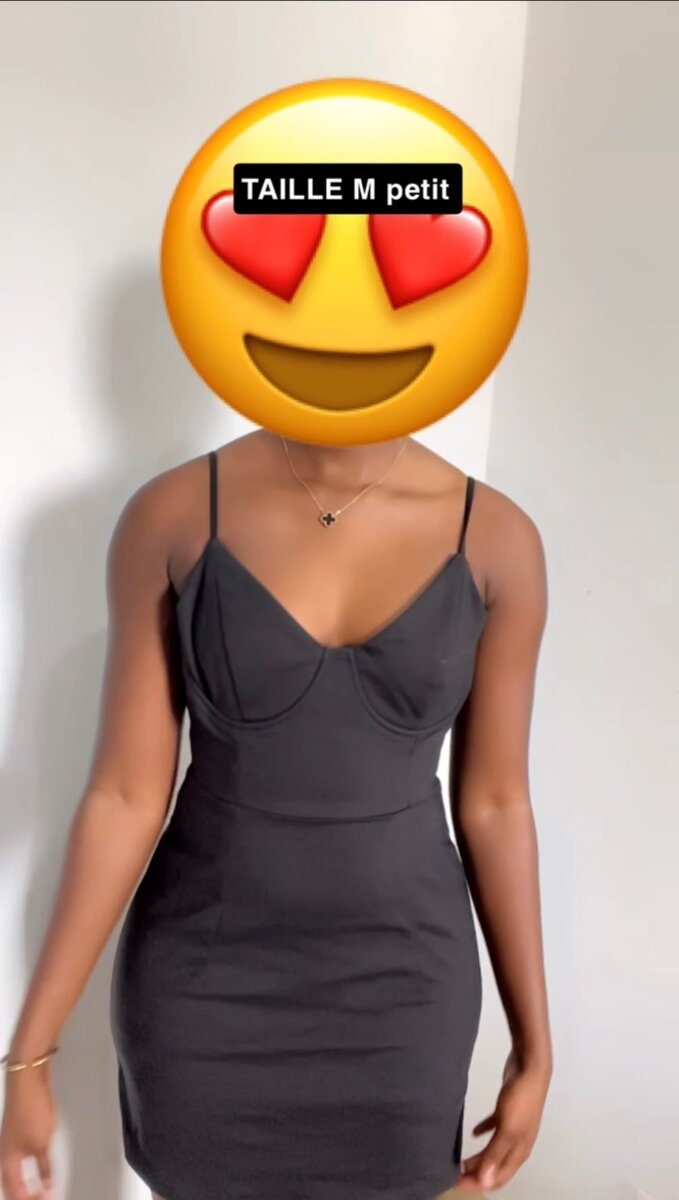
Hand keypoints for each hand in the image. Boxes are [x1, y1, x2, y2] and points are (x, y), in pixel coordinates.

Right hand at [0, 1068, 57, 1199]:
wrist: (26, 1081)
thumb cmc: (30, 1112)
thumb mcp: (42, 1143)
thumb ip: (45, 1167)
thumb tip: (48, 1186)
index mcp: (6, 1163)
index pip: (15, 1193)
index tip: (48, 1199)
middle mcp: (5, 1157)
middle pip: (11, 1187)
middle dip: (26, 1196)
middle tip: (43, 1198)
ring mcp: (11, 1145)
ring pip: (15, 1176)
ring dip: (26, 1187)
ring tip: (40, 1193)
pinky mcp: (19, 1135)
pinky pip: (21, 1164)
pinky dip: (29, 1173)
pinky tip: (40, 1174)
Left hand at [452, 1048, 550, 1192]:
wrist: (530, 1068)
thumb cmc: (520, 1100)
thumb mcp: (508, 1129)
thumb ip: (496, 1154)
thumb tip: (486, 1182)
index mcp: (519, 1151)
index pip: (498, 1178)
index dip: (477, 1184)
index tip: (455, 1184)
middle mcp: (517, 1144)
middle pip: (495, 1166)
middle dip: (476, 1173)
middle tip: (453, 1173)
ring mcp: (513, 1127)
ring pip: (493, 1150)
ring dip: (479, 1157)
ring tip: (460, 1159)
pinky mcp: (507, 1111)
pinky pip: (493, 1127)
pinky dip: (483, 1132)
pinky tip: (472, 1132)